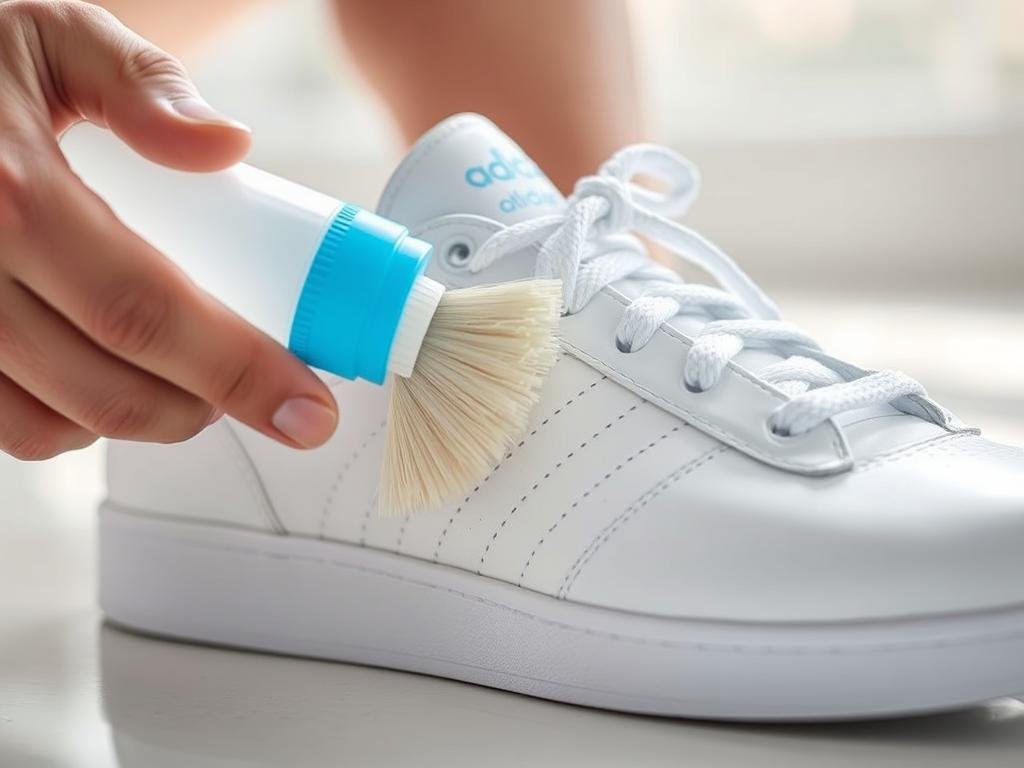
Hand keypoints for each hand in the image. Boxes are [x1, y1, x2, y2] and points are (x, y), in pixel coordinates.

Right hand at [0, 1, 337, 459]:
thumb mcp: (56, 39)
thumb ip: (145, 86)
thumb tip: (230, 145)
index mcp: (11, 193)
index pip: (148, 309)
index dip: (239, 372)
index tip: (306, 410)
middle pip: (108, 386)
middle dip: (207, 407)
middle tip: (261, 391)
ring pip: (57, 424)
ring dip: (146, 418)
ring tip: (191, 379)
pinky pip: (11, 426)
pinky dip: (77, 421)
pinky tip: (113, 376)